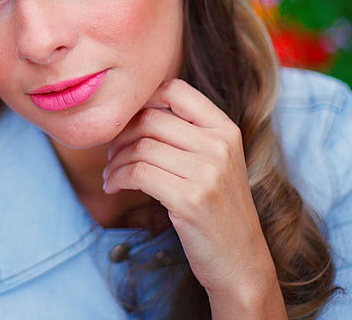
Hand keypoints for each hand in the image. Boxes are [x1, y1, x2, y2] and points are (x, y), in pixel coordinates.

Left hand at [101, 78, 279, 305]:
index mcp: (226, 130)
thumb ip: (187, 133)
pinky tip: (113, 187)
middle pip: (150, 118)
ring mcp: (207, 172)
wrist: (240, 262)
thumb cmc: (217, 209)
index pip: (176, 90)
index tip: (129, 124)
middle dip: (121, 135)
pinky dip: (116, 178)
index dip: (144, 101)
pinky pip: (137, 173)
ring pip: (139, 146)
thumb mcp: (215, 162)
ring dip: (115, 161)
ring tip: (111, 175)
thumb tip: (136, 109)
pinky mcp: (189, 199)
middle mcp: (219, 145)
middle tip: (111, 154)